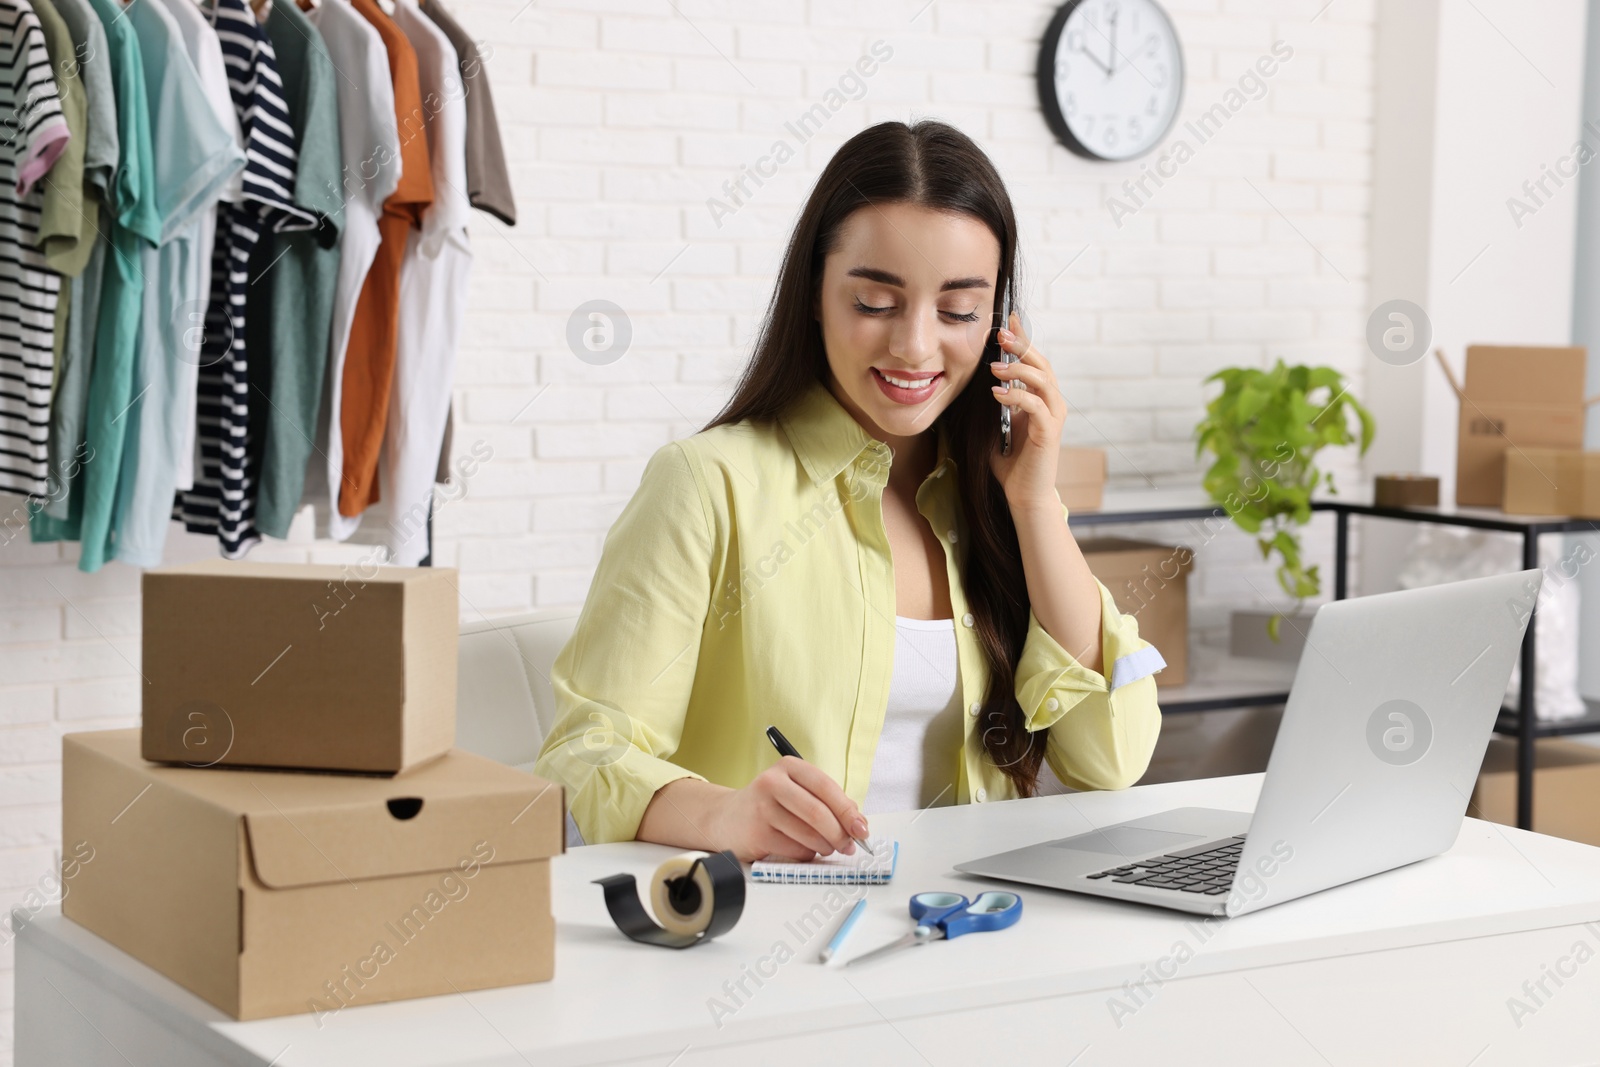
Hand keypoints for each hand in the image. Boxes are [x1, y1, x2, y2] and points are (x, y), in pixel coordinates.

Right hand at [708, 756, 868, 862]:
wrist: (726, 818)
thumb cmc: (770, 805)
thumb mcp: (797, 792)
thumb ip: (827, 802)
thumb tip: (858, 823)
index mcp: (789, 766)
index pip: (826, 787)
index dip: (848, 811)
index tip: (861, 828)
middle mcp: (772, 782)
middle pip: (817, 812)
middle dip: (840, 834)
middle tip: (849, 845)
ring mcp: (761, 808)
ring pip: (808, 834)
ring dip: (825, 847)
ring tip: (826, 847)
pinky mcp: (756, 833)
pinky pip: (794, 850)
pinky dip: (806, 854)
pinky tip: (803, 850)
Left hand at [988, 311, 1066, 511]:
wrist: (1023, 495)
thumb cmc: (1008, 464)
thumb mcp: (992, 427)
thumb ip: (988, 405)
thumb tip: (966, 383)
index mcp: (1038, 399)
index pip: (1033, 361)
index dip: (1023, 338)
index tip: (1009, 317)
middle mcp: (1050, 404)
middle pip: (1042, 363)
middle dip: (1022, 345)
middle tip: (1000, 331)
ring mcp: (1053, 417)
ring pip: (1043, 381)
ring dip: (1019, 369)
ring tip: (994, 367)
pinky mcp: (1049, 433)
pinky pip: (1036, 406)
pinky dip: (1017, 396)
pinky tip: (998, 394)